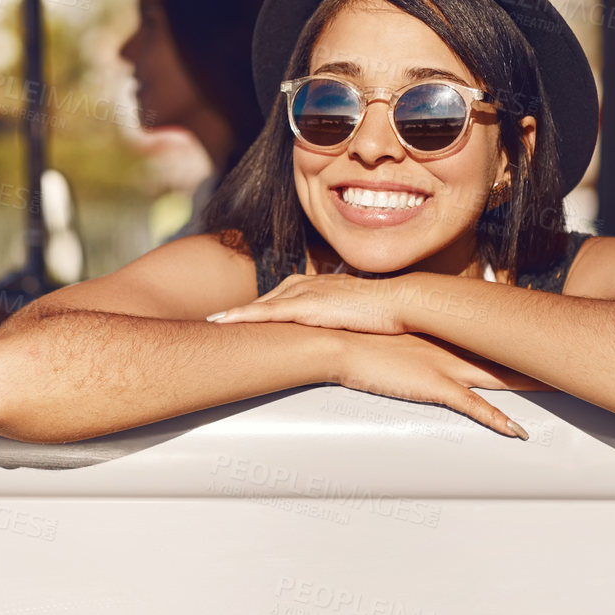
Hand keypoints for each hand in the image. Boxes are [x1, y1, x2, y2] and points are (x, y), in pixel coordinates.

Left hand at [208, 272, 409, 333]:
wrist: (400, 302)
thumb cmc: (387, 311)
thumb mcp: (361, 314)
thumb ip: (348, 319)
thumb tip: (347, 330)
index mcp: (320, 285)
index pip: (284, 295)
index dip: (263, 306)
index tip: (245, 315)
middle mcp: (308, 284)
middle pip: (268, 298)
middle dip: (245, 310)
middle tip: (220, 321)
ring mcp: (306, 294)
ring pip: (262, 304)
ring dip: (237, 314)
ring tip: (214, 324)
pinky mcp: (307, 307)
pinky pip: (267, 312)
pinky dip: (244, 316)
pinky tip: (224, 321)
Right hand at [325, 331, 545, 439]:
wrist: (334, 339)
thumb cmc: (348, 334)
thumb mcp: (378, 329)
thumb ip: (392, 332)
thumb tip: (392, 335)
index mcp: (435, 329)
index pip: (482, 329)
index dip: (510, 331)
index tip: (535, 329)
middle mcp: (446, 344)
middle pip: (500, 350)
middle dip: (533, 354)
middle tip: (567, 351)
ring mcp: (442, 365)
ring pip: (497, 376)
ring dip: (528, 383)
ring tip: (561, 387)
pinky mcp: (432, 386)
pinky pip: (471, 407)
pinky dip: (495, 420)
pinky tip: (516, 431)